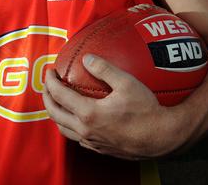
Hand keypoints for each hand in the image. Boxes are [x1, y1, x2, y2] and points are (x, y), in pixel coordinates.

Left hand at [42, 54, 179, 159]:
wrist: (160, 137)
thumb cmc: (146, 109)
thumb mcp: (127, 82)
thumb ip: (104, 68)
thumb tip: (86, 58)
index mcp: (88, 113)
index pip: (59, 96)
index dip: (50, 81)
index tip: (50, 71)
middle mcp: (86, 130)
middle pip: (55, 114)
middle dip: (46, 97)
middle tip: (48, 85)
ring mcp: (92, 142)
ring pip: (63, 129)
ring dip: (56, 114)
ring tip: (58, 101)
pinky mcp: (100, 149)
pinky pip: (77, 138)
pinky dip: (70, 126)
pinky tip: (78, 118)